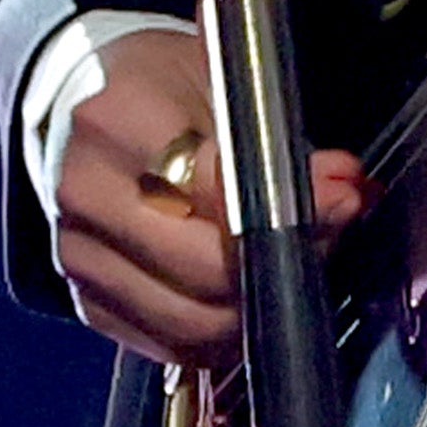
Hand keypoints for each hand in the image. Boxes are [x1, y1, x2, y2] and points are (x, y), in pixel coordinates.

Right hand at [47, 23, 362, 367]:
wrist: (84, 115)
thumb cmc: (159, 92)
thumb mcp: (217, 81)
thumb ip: (278, 140)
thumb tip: (345, 187)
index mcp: (116, 125)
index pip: (214, 190)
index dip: (289, 204)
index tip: (341, 198)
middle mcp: (87, 196)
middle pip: (206, 268)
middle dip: (282, 258)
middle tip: (323, 233)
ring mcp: (81, 256)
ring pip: (194, 320)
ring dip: (259, 303)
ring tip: (289, 262)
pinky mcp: (90, 303)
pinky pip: (173, 345)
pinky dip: (223, 334)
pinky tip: (247, 296)